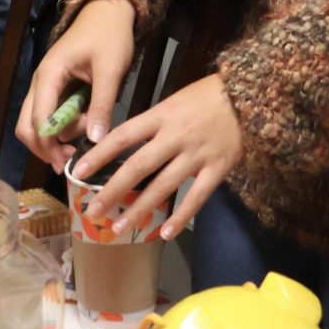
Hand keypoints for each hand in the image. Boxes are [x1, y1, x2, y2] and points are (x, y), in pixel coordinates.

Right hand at [16, 0, 136, 172]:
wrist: (108, 11)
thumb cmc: (109, 36)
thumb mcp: (110, 69)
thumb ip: (101, 104)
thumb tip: (95, 141)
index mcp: (50, 75)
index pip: (39, 120)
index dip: (50, 145)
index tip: (69, 161)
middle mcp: (41, 82)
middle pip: (27, 125)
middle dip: (45, 146)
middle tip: (70, 160)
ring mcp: (46, 85)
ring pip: (35, 122)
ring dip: (54, 138)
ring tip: (84, 140)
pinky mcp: (55, 87)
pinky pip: (48, 114)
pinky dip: (59, 128)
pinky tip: (81, 131)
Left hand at [73, 74, 242, 241]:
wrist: (250, 94)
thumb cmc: (208, 95)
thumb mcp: (175, 100)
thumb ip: (154, 122)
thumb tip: (128, 144)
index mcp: (162, 114)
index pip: (123, 136)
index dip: (100, 155)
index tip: (79, 171)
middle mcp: (175, 135)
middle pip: (138, 166)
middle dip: (112, 190)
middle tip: (93, 211)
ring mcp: (196, 154)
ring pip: (163, 186)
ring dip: (139, 209)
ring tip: (119, 227)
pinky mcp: (217, 168)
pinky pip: (196, 198)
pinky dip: (180, 217)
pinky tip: (165, 233)